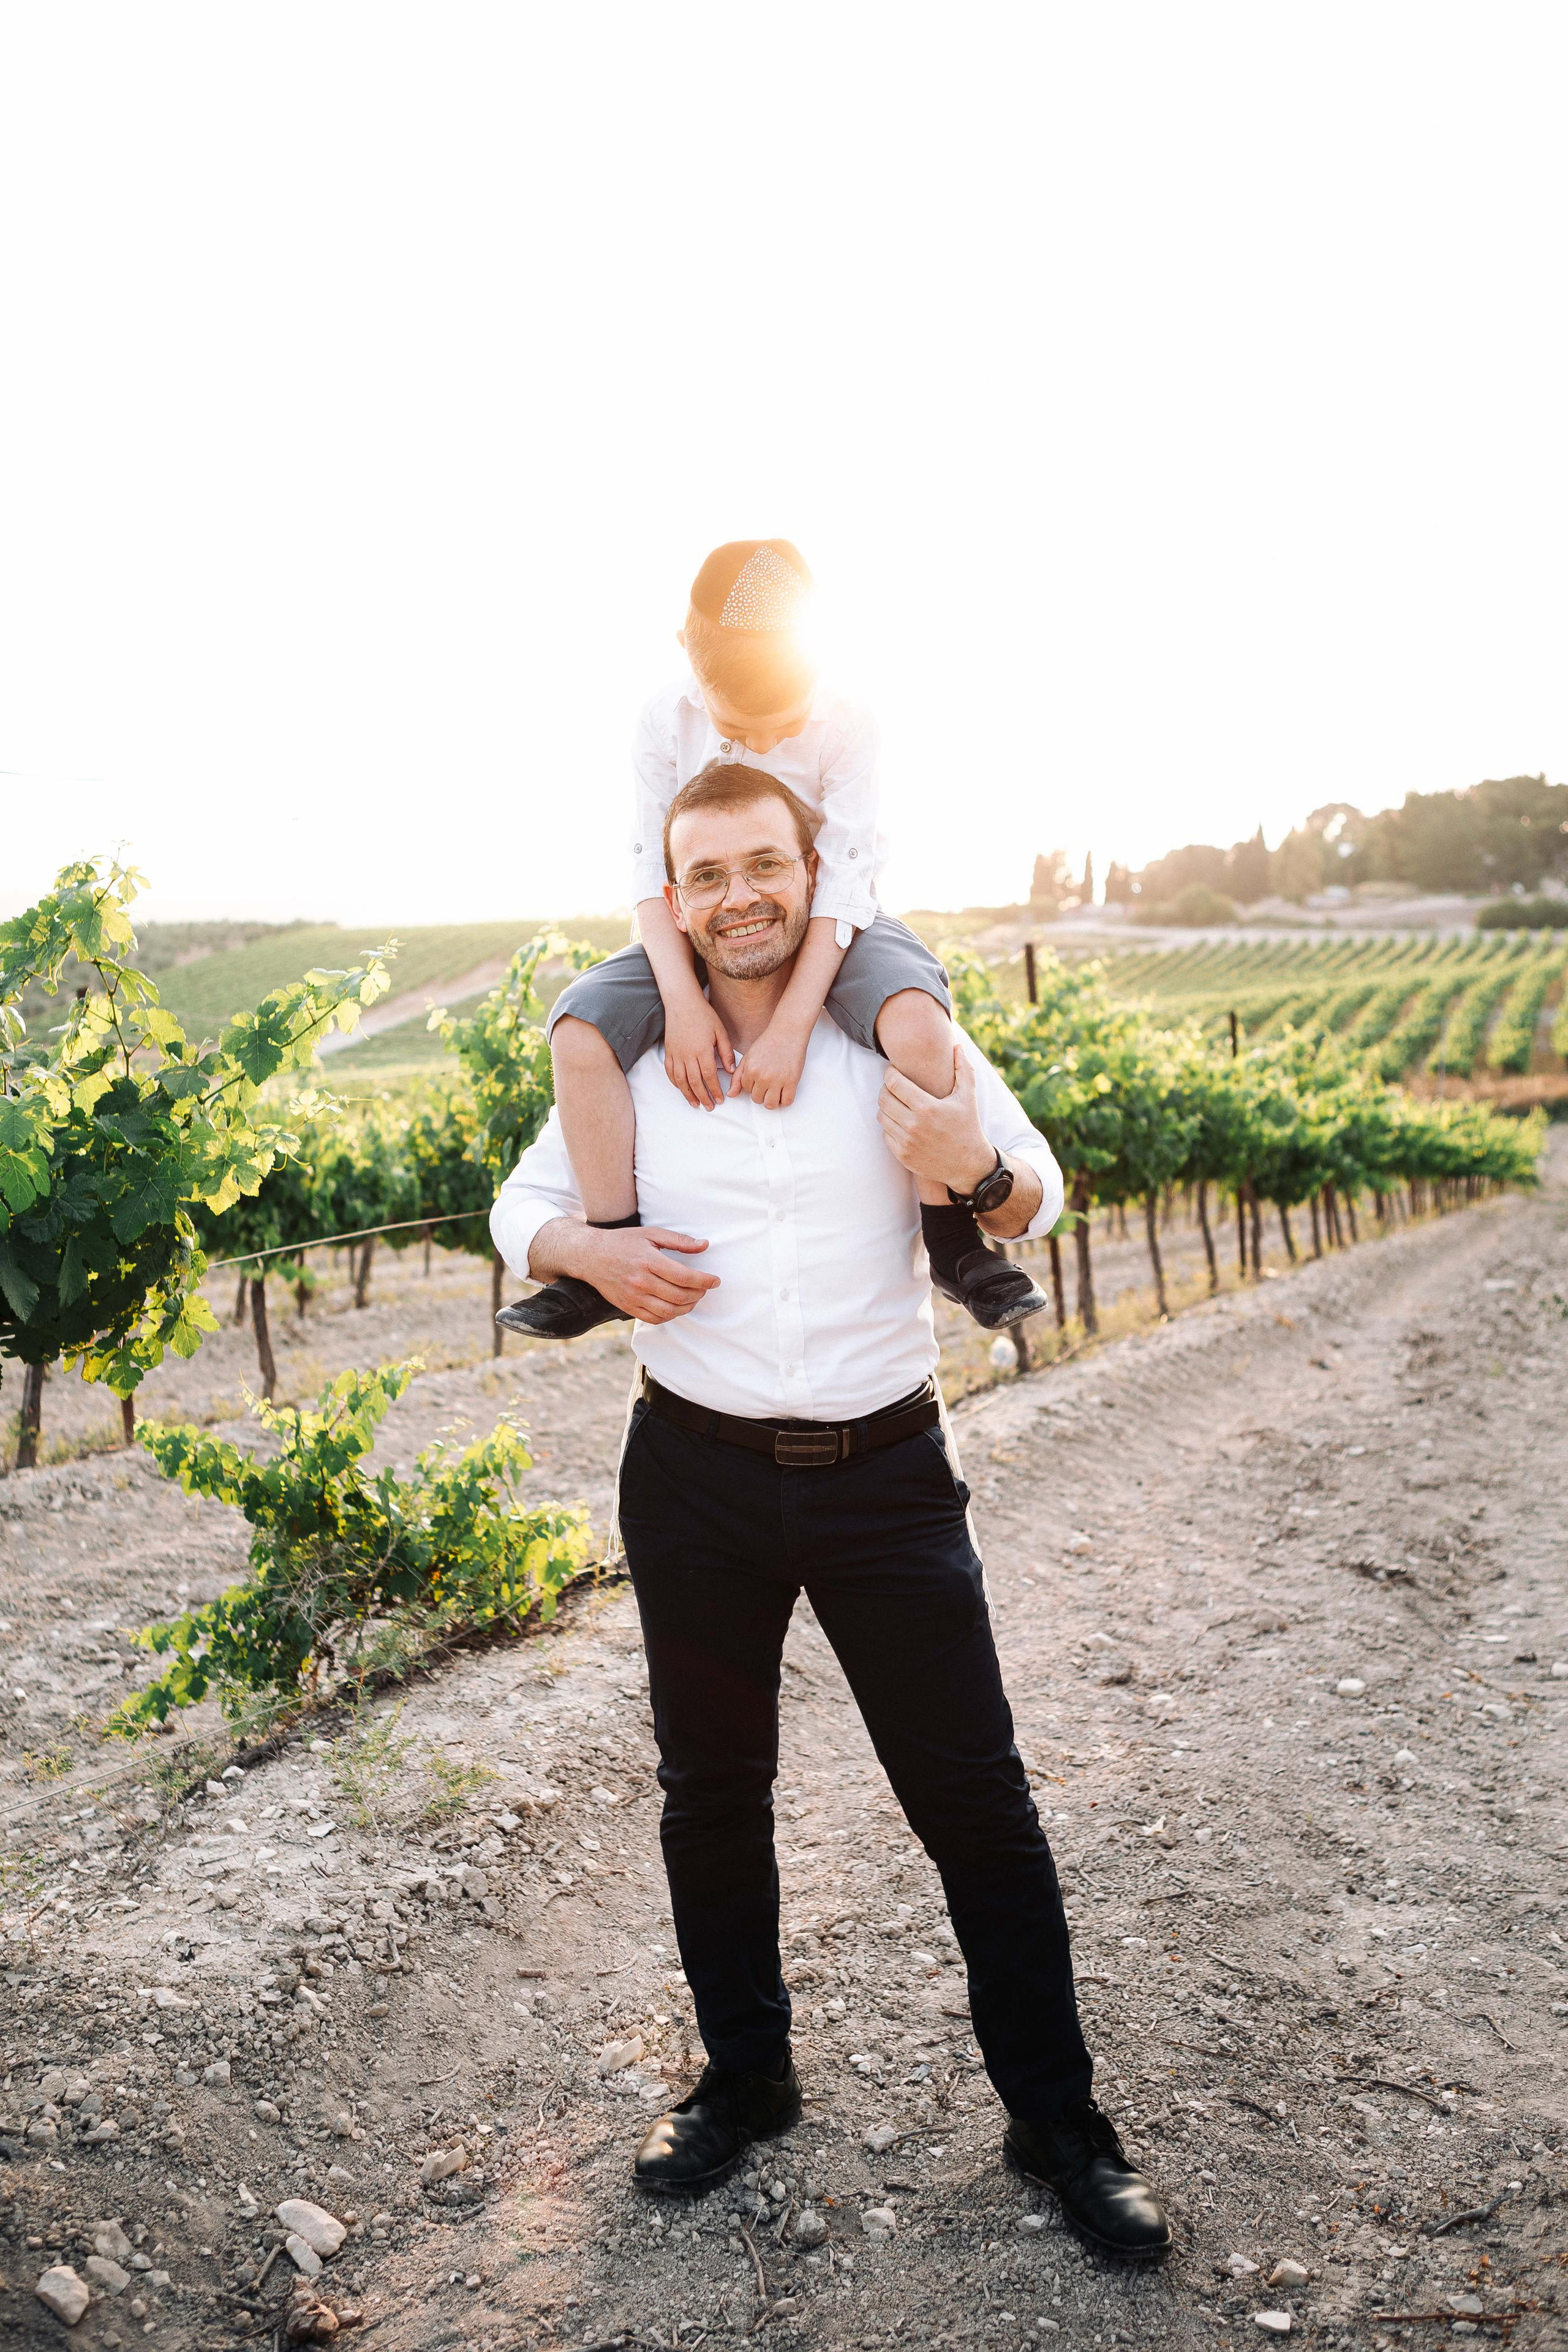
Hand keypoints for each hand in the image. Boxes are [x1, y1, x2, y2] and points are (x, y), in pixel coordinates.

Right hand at [580, 1226, 719, 1323]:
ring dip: (687, 1307)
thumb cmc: (623, 1242)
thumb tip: (704, 1245)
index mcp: (649, 1261)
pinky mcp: (627, 1307)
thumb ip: (679, 1241)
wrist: (590, 1256)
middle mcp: (641, 1281)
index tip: (715, 1280)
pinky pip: (654, 1319)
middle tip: (705, 1288)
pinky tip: (676, 1307)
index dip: (704, 1281)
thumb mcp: (651, 1233)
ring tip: (694, 1298)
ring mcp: (633, 1297)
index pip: (684, 1277)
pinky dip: (670, 1316)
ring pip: (669, 1311)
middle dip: (699, 1294)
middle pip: (679, 1296)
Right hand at [664, 1001, 734, 1110]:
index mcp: (702, 1050)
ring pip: (681, 1080)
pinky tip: (681, 1089)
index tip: (720, 1099)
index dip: (715, 1090)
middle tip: (709, 1107)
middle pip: (695, 1082)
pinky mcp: (669, 1051)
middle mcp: (687, 1055)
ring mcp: (676, 1054)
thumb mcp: (720, 1031)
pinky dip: (675, 1082)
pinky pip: (670, 1071)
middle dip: (703, 1097)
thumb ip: (726, 1052)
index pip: (709, 1076)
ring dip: (688, 1094)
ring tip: (695, 1104)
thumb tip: (731, 1070)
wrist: (682, 1003)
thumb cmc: (703, 1015)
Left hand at [730, 1016, 810, 1110]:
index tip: (759, 1078)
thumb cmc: (769, 1042)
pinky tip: (784, 1091)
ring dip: (772, 1100)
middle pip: (757, 1099)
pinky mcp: (791, 1082)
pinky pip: (786, 1102)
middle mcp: (762, 1076)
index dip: (752, 1085)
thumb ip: (738, 1076)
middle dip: (761, 1093)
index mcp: (750, 1070)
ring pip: (770, 1104)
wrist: (788, 1032)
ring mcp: (777, 1080)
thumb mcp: (748, 1057)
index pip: (746, 1090)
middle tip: (768, 1083)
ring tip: (775, 1090)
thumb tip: (731, 1094)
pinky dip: (784, 1100)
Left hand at [877, 1045, 996, 1192]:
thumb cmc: (968, 1126)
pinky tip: (902, 1120)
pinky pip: (885, 1133)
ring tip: (898, 1102)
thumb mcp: (969, 1096)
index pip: (893, 1083)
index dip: (890, 1073)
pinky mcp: (902, 1155)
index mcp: (927, 1107)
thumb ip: (963, 1068)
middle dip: (886, 1088)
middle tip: (894, 1086)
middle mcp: (914, 1125)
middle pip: (883, 1098)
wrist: (969, 1164)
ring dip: (886, 1106)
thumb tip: (957, 1045)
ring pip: (881, 1116)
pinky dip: (890, 1125)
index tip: (894, 1071)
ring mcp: (906, 1142)